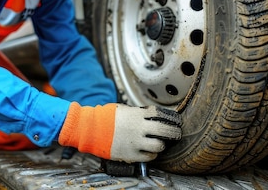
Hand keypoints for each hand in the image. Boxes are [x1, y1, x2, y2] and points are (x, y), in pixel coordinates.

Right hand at [58, 102, 181, 162]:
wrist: (91, 129)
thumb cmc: (104, 118)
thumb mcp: (122, 109)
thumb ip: (137, 113)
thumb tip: (149, 116)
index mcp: (137, 114)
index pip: (161, 115)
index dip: (171, 118)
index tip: (175, 120)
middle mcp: (139, 128)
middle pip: (165, 130)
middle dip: (174, 132)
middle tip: (176, 134)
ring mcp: (136, 142)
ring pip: (159, 146)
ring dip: (161, 145)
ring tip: (160, 143)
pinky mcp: (131, 154)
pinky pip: (149, 157)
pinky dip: (152, 155)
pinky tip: (149, 151)